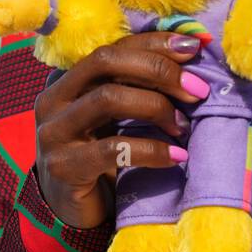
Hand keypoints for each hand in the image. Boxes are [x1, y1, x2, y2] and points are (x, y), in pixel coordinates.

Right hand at [33, 33, 207, 228]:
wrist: (73, 208)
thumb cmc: (103, 154)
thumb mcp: (117, 116)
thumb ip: (138, 86)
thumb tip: (191, 52)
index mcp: (68, 79)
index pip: (114, 47)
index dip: (155, 42)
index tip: (195, 47)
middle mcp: (53, 99)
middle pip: (107, 62)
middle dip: (159, 70)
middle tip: (197, 90)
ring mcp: (53, 132)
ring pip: (108, 98)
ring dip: (157, 107)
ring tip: (183, 126)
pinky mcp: (63, 166)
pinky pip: (112, 148)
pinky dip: (152, 149)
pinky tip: (177, 156)